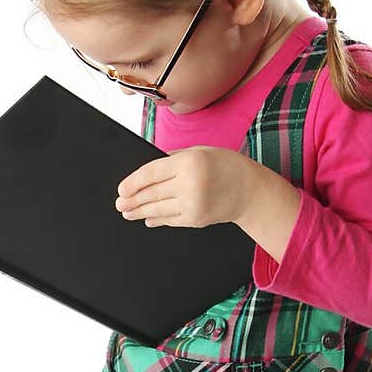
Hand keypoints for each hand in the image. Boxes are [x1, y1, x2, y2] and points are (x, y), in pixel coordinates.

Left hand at [115, 146, 256, 228]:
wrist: (251, 191)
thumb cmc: (226, 167)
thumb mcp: (201, 151)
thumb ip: (174, 158)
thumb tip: (151, 170)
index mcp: (188, 162)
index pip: (151, 173)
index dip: (133, 182)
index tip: (121, 189)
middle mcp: (189, 184)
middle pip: (151, 193)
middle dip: (132, 200)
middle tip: (119, 204)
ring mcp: (192, 204)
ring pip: (158, 209)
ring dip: (139, 212)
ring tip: (127, 213)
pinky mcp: (196, 219)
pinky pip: (170, 220)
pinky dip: (157, 220)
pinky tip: (148, 219)